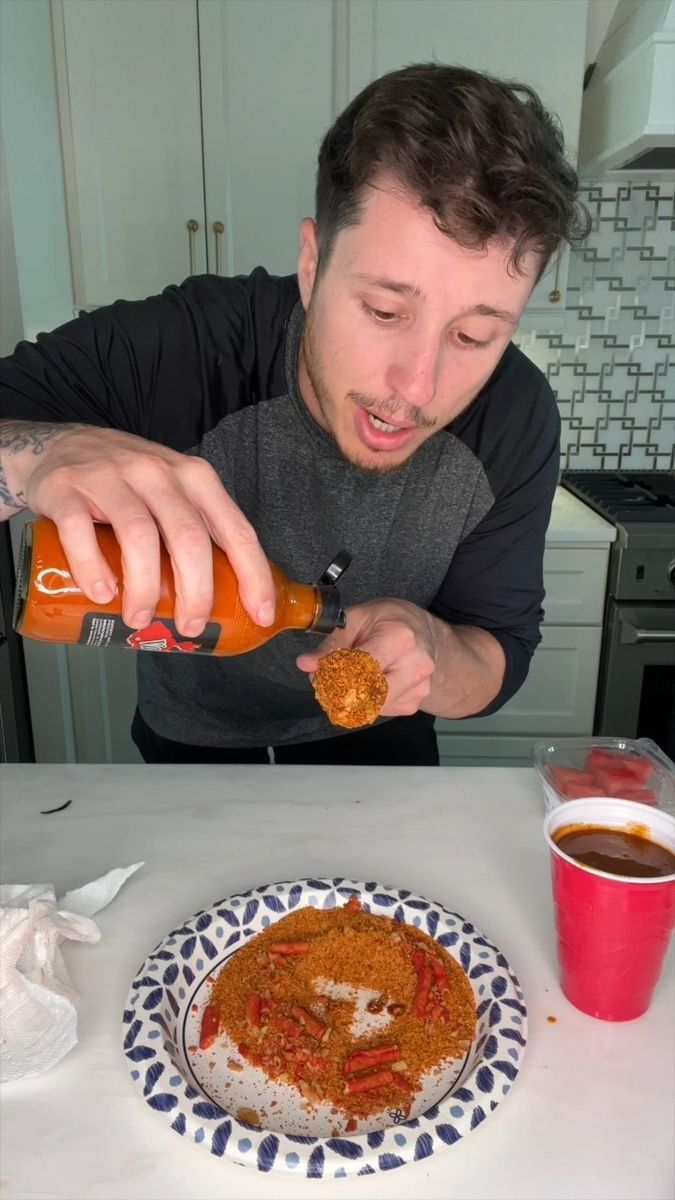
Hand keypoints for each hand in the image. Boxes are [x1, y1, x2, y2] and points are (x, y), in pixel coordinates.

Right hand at [15, 423, 274, 633]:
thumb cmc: (128, 482)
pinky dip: (93, 569)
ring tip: (140, 619)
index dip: (253, 575)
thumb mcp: (174, 494)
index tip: (260, 614)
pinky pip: (81, 532)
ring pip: (140, 537)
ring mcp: (111, 478)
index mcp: (194, 478)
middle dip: (196, 592)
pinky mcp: (67, 489)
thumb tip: (229, 599)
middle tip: (190, 627)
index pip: (235, 529)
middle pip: (189, 538)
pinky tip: (102, 595)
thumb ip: (200, 532)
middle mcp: (157, 473)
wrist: (57, 446)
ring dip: (144, 589)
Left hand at [296, 598, 437, 717]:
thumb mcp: (360, 617)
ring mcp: (419, 688)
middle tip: (326, 684)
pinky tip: (369, 684)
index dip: (334, 675)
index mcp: (400, 639)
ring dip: (352, 699)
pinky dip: (368, 701)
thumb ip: (332, 643)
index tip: (319, 674)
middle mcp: (415, 666)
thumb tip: (306, 664)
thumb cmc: (393, 620)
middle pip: (367, 696)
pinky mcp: (415, 703)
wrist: (427, 633)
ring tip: (348, 679)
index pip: (361, 669)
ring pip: (371, 708)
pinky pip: (381, 711)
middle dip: (341, 693)